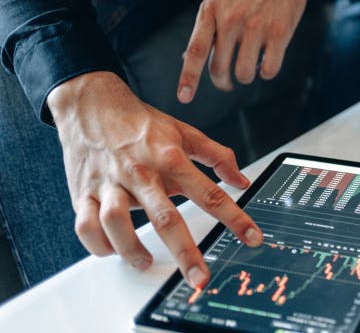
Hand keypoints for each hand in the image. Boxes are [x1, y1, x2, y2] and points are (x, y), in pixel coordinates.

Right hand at [49, 72, 262, 287]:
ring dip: (132, 249)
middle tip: (200, 278)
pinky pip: (86, 225)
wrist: (92, 105)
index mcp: (171, 159)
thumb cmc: (140, 122)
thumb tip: (242, 180)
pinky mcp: (84, 192)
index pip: (209, 193)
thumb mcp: (185, 132)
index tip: (252, 237)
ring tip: (146, 263)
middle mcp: (142, 173)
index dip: (234, 217)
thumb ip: (217, 156)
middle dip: (186, 252)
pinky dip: (98, 244)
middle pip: (166, 217)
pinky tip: (113, 250)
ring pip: (116, 222)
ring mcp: (110, 183)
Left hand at [177, 0, 337, 102]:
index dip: (189, 77)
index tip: (184, 98)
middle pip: (220, 68)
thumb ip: (206, 27)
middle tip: (227, 82)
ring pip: (244, 73)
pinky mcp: (280, 32)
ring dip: (246, 76)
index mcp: (211, 10)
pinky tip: (267, 62)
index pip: (197, 51)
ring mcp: (256, 26)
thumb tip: (188, 58)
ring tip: (250, 66)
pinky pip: (269, 69)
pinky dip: (266, 72)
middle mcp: (231, 19)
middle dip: (223, 82)